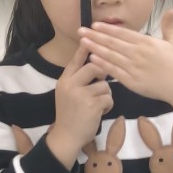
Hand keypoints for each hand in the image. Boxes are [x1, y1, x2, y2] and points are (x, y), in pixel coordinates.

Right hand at [46, 41, 113, 166]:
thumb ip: (77, 80)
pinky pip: (108, 98)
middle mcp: (71, 84)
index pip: (76, 60)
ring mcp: (80, 94)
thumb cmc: (70, 115)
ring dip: (106, 95)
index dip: (85, 49)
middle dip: (103, 73)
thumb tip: (95, 64)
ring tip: (99, 105)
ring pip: (104, 85)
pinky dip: (108, 106)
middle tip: (102, 82)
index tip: (91, 36)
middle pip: (94, 67)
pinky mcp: (91, 105)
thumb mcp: (67, 94)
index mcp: (64, 80)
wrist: (66, 137)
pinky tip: (100, 112)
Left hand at [79, 10, 172, 117]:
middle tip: (81, 30)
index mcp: (147, 42)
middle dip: (95, 36)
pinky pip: (114, 71)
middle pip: (113, 42)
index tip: (95, 24)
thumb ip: (169, 25)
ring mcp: (134, 68)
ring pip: (111, 56)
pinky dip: (102, 65)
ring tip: (83, 42)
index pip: (123, 33)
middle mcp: (138, 53)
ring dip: (95, 48)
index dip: (107, 28)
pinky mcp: (132, 81)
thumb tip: (172, 9)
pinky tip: (92, 59)